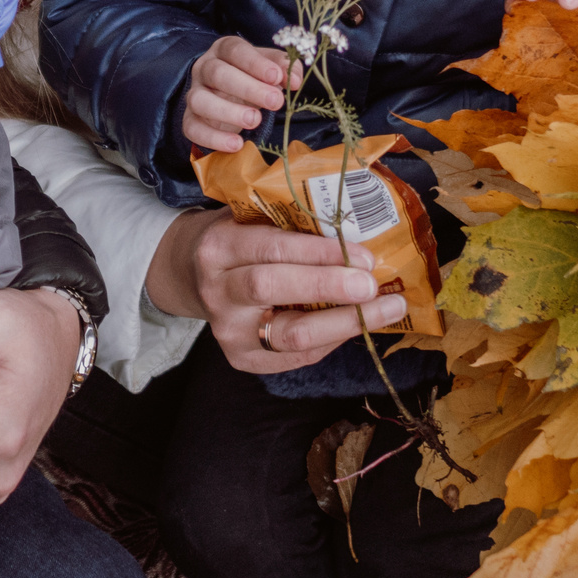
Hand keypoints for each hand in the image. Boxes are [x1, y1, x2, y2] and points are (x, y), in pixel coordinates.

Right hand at [146, 208, 405, 374]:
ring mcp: (227, 330)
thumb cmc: (239, 239)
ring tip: (385, 310)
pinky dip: (332, 340)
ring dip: (344, 323)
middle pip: (272, 290)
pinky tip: (359, 324)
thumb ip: (291, 224)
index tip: (363, 255)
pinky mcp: (241, 358)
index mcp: (218, 247)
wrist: (192, 276)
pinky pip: (296, 356)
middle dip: (328, 288)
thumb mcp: (252, 219)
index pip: (269, 249)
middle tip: (372, 285)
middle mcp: (217, 291)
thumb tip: (361, 229)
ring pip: (290, 335)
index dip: (318, 253)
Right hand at [183, 36, 287, 152]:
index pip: (235, 50)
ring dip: (228, 112)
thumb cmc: (253, 77)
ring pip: (200, 100)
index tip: (277, 77)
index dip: (256, 63)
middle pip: (217, 73)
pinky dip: (213, 138)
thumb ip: (284, 68)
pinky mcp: (189, 118)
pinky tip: (237, 144)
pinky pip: (193, 128)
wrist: (230, 96)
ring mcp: (194, 93)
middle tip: (275, 102)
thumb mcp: (269, 67)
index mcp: (224, 50)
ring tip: (255, 121)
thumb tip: (294, 80)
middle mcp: (204, 68)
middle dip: (248, 88)